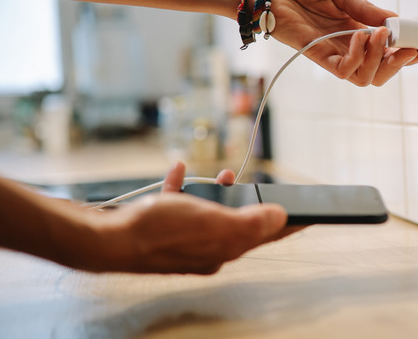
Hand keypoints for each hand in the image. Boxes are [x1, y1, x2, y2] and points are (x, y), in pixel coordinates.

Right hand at [90, 163, 297, 273]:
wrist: (108, 240)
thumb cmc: (158, 231)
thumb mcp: (212, 221)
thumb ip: (248, 221)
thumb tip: (280, 218)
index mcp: (224, 248)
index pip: (265, 236)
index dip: (288, 223)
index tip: (309, 216)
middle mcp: (206, 247)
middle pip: (238, 223)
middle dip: (250, 204)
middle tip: (260, 189)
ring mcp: (183, 238)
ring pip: (210, 212)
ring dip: (217, 192)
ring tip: (219, 176)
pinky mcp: (162, 227)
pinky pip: (178, 204)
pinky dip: (182, 187)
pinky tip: (179, 170)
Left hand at [269, 0, 417, 86]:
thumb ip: (366, 9)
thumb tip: (395, 19)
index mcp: (354, 30)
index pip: (385, 51)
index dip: (405, 53)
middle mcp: (345, 46)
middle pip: (379, 71)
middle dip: (399, 63)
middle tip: (409, 48)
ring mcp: (332, 53)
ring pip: (366, 76)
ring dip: (380, 59)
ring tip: (381, 36)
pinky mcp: (317, 56)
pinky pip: (343, 71)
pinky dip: (357, 58)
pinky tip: (360, 38)